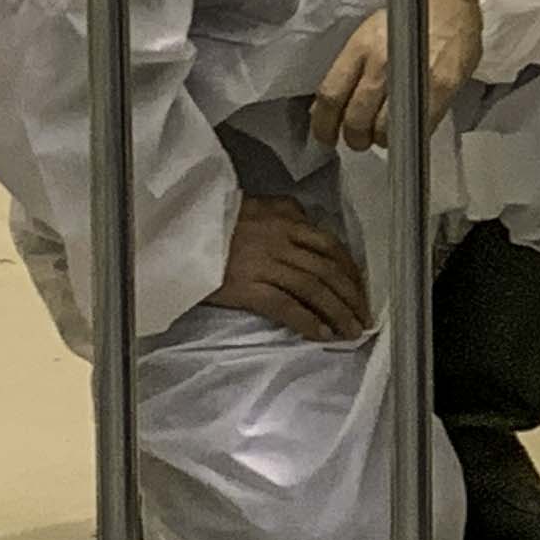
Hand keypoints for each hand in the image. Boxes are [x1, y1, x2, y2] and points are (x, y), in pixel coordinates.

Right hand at [207, 194, 371, 343]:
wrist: (176, 231)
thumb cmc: (214, 220)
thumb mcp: (256, 205)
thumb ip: (285, 213)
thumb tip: (308, 223)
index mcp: (286, 218)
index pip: (331, 246)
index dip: (351, 271)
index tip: (360, 290)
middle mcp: (281, 239)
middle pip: (329, 269)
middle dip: (351, 296)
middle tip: (363, 317)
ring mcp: (265, 263)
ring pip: (314, 288)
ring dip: (338, 312)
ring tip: (350, 331)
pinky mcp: (247, 286)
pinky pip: (286, 306)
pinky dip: (308, 322)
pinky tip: (322, 334)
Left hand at [309, 0, 486, 151]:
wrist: (455, 3)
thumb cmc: (413, 18)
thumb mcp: (370, 34)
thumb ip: (350, 68)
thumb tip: (329, 103)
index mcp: (361, 46)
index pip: (331, 95)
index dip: (323, 124)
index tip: (326, 135)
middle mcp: (382, 62)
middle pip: (355, 117)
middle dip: (354, 137)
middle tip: (357, 139)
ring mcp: (412, 77)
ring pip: (384, 128)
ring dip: (381, 140)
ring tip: (384, 134)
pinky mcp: (440, 88)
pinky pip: (417, 126)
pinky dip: (409, 135)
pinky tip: (408, 127)